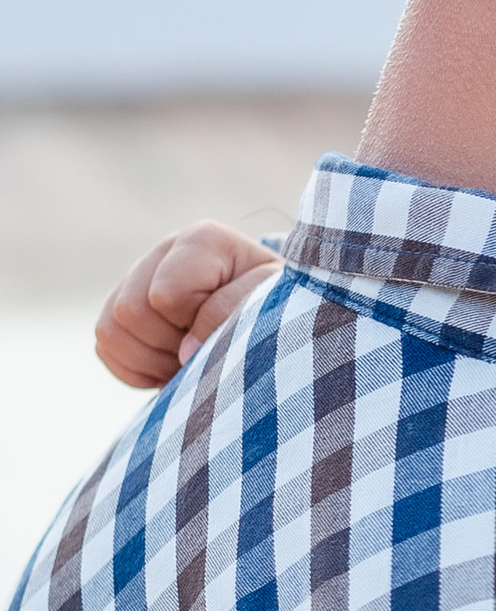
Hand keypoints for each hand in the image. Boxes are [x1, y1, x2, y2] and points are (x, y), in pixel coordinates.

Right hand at [95, 222, 278, 389]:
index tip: (227, 332)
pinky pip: (105, 347)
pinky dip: (137, 369)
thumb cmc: (276, 303)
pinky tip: (172, 366)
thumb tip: (185, 351)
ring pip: (110, 330)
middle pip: (130, 312)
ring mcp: (137, 280)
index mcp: (202, 240)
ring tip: (191, 361)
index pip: (167, 294)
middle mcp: (162, 252)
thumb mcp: (272, 300)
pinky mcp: (122, 310)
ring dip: (153, 360)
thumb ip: (231, 312)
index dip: (194, 324)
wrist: (272, 312)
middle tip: (207, 352)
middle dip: (170, 344)